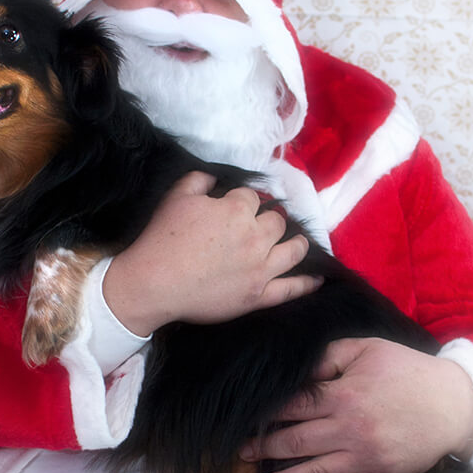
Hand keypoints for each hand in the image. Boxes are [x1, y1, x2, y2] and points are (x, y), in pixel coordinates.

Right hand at [102, 171, 320, 336]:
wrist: (154, 282)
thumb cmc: (162, 238)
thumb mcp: (177, 197)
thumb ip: (200, 180)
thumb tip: (216, 177)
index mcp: (236, 210)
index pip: (251, 197)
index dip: (243, 200)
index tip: (237, 205)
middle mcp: (255, 236)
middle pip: (276, 222)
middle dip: (271, 219)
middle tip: (264, 224)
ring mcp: (260, 268)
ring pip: (293, 250)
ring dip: (298, 243)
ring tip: (298, 242)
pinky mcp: (259, 295)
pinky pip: (291, 289)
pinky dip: (307, 284)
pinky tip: (318, 279)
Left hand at [240, 337, 472, 472]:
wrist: (457, 404)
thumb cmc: (409, 370)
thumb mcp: (368, 349)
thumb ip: (330, 357)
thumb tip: (302, 371)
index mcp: (344, 396)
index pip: (295, 406)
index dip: (269, 413)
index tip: (247, 419)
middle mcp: (350, 431)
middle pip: (298, 442)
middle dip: (266, 448)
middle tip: (241, 453)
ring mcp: (367, 457)